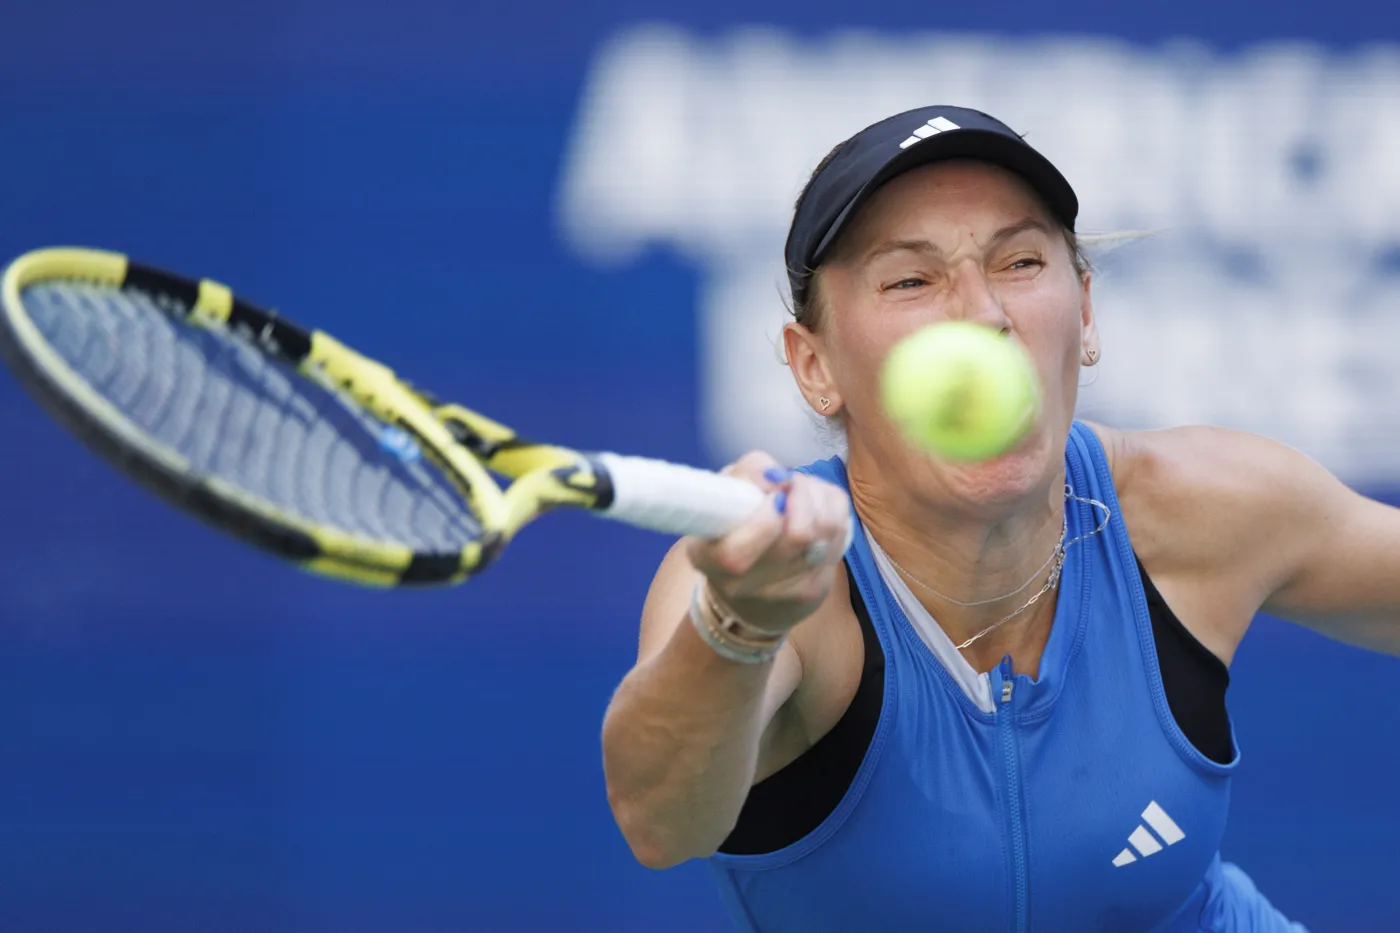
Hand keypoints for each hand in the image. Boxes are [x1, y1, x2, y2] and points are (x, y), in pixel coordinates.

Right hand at [686, 451, 851, 634]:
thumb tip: (775, 476)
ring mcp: (788, 591)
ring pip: (828, 529)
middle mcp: (748, 584)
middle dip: (802, 493)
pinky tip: (817, 509)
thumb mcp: (722, 495)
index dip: (765, 517)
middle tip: (791, 483)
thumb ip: (745, 475)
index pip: (739, 552)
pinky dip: (834, 511)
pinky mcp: (819, 589)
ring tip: (805, 491)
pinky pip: (842, 535)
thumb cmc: (730, 531)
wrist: (749, 597)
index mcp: (712, 561)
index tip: (770, 496)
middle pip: (799, 534)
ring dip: (821, 497)